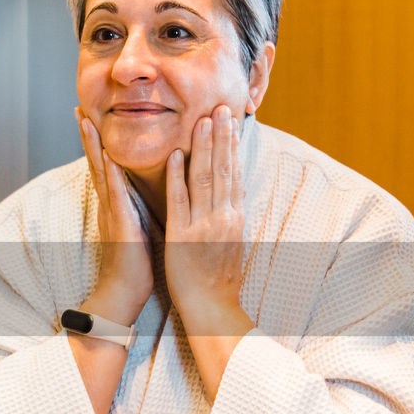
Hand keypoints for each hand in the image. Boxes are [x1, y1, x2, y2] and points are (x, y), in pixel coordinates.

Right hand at [76, 108, 153, 324]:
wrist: (126, 291)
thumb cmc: (135, 262)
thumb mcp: (137, 225)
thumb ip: (135, 206)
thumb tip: (141, 189)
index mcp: (115, 204)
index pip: (106, 166)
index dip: (98, 142)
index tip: (92, 118)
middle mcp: (109, 204)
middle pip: (96, 162)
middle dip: (88, 136)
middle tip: (79, 109)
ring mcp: (112, 212)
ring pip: (101, 172)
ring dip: (93, 146)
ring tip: (86, 122)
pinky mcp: (120, 223)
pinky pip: (115, 194)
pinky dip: (110, 175)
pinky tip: (107, 157)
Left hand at [164, 104, 246, 332]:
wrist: (211, 307)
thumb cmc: (218, 279)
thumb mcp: (233, 243)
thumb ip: (232, 218)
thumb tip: (237, 197)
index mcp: (234, 217)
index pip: (234, 172)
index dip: (232, 145)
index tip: (231, 120)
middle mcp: (223, 216)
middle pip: (223, 168)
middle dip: (222, 136)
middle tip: (221, 106)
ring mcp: (204, 225)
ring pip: (205, 178)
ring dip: (203, 147)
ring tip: (202, 119)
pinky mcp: (183, 235)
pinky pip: (180, 201)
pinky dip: (178, 176)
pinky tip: (176, 154)